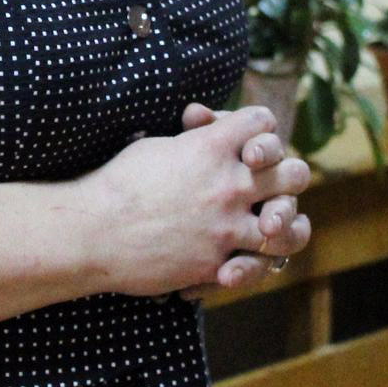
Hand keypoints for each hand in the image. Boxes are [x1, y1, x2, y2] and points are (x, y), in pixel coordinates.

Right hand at [67, 104, 310, 298]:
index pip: (262, 122)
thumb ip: (192, 138)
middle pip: (293, 172)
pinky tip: (245, 258)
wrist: (94, 231)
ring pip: (288, 225)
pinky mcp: (218, 263)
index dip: (261, 129)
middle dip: (288, 174)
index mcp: (210, 147)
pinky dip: (253, 262)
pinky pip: (258, 264)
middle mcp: (228, 184)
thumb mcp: (156, 145)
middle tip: (275, 182)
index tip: (251, 139)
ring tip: (273, 224)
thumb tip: (205, 126)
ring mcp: (227, 226)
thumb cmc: (119, 183)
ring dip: (284, 222)